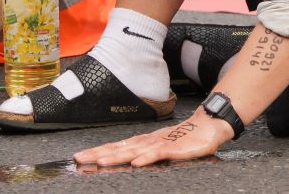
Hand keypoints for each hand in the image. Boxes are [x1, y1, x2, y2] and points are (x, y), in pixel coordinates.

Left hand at [73, 107, 233, 167]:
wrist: (209, 125)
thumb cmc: (186, 138)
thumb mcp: (163, 148)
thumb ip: (147, 153)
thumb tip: (129, 161)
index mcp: (144, 142)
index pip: (117, 146)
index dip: (98, 151)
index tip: (80, 156)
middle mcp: (148, 141)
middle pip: (119, 147)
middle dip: (98, 153)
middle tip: (79, 158)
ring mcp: (161, 143)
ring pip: (134, 150)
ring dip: (116, 156)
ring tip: (100, 161)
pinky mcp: (174, 148)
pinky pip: (158, 153)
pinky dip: (146, 157)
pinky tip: (136, 162)